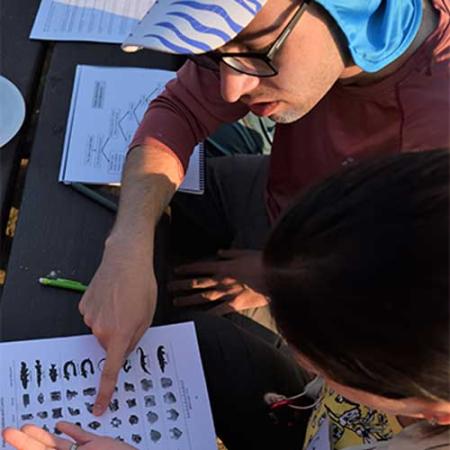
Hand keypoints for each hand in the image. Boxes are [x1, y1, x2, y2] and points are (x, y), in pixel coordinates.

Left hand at [3, 422, 135, 449]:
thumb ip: (70, 445)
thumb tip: (48, 441)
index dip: (24, 447)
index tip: (10, 438)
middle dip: (26, 441)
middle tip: (9, 431)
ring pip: (58, 444)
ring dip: (43, 435)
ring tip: (28, 427)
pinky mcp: (98, 444)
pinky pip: (80, 437)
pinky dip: (70, 430)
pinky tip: (60, 424)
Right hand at [78, 237, 156, 415]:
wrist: (125, 258)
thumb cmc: (141, 285)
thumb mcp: (147, 315)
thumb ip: (135, 337)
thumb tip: (123, 350)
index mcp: (119, 334)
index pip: (110, 369)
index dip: (105, 390)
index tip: (99, 406)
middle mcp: (100, 329)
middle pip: (109, 344)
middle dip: (119, 335)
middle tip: (131, 314)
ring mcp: (89, 317)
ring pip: (101, 329)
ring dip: (111, 321)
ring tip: (122, 299)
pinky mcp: (83, 305)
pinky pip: (94, 316)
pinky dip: (102, 310)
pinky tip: (111, 295)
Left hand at [169, 249, 268, 314]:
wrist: (274, 278)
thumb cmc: (261, 263)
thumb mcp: (245, 253)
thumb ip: (230, 253)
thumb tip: (219, 252)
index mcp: (223, 267)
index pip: (200, 267)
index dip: (187, 268)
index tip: (176, 270)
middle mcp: (221, 281)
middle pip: (197, 283)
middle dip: (182, 285)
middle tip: (169, 287)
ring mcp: (226, 294)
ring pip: (203, 297)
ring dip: (188, 299)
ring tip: (176, 301)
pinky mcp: (234, 305)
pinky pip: (218, 312)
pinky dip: (208, 315)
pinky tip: (198, 319)